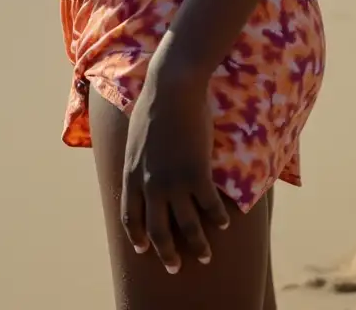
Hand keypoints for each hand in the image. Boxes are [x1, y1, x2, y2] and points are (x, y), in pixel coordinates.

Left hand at [121, 64, 229, 272]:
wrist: (171, 89)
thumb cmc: (152, 105)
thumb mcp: (134, 137)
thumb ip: (136, 160)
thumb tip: (138, 168)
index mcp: (131, 174)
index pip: (130, 217)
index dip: (138, 237)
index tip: (144, 249)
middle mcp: (150, 185)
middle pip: (158, 230)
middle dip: (167, 253)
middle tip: (175, 267)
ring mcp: (174, 181)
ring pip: (186, 226)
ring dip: (197, 245)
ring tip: (205, 256)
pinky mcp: (197, 173)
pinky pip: (209, 206)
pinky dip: (217, 219)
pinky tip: (224, 225)